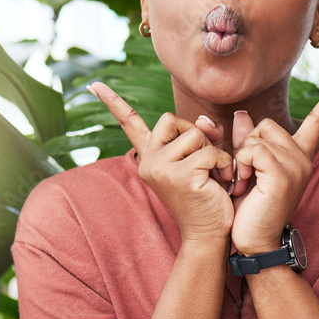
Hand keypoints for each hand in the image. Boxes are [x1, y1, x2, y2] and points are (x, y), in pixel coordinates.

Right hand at [88, 82, 235, 242]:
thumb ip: (202, 135)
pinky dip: (223, 164)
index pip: (129, 123)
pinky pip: (209, 152)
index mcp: (150, 157)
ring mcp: (160, 169)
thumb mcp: (203, 158)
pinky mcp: (179, 176)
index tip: (95, 84)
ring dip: (214, 151)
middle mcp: (148, 162)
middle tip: (205, 161)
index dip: (113, 102)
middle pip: (171, 118)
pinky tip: (222, 182)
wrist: (210, 233)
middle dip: (195, 134)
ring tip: (215, 175)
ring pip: (194, 134)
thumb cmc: (208, 196)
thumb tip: (205, 120)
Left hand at [231, 80, 318, 254]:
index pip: (316, 123)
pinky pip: (253, 150)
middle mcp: (302, 160)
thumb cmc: (249, 208)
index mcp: (299, 157)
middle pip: (267, 125)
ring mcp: (296, 167)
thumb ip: (246, 141)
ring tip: (245, 184)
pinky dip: (241, 165)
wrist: (253, 241)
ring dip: (241, 159)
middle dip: (247, 145)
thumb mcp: (246, 168)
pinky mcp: (283, 175)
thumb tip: (243, 113)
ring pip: (257, 137)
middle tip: (246, 175)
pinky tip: (244, 184)